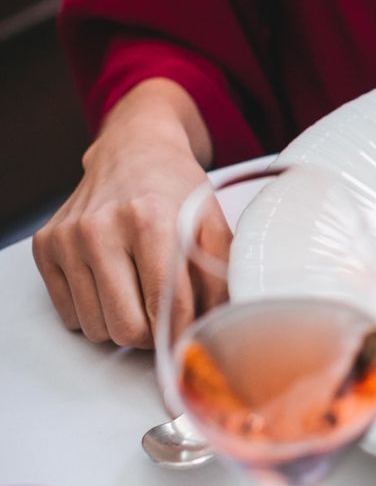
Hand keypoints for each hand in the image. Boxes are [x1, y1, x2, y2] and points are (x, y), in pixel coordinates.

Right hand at [32, 107, 229, 349]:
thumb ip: (220, 273)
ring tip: (137, 294)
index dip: (181, 331)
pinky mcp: (45, 247)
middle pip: (125, 328)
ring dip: (120, 323)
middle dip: (150, 333)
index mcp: (149, 221)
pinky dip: (93, 312)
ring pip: (95, 328)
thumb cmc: (174, 188)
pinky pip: (69, 315)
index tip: (188, 335)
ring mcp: (67, 238)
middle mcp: (101, 228)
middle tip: (162, 317)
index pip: (164, 306)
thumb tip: (219, 323)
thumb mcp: (211, 221)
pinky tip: (110, 283)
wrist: (132, 149)